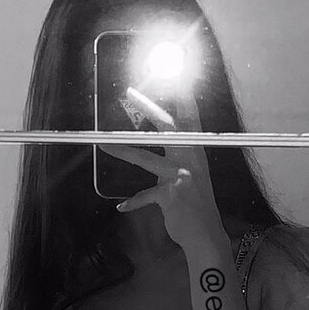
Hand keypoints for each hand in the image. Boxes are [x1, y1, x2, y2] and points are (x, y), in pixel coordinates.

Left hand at [98, 87, 223, 251]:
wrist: (206, 234)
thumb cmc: (198, 205)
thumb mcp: (193, 176)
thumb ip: (180, 159)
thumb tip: (166, 142)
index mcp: (196, 151)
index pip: (190, 118)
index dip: (183, 96)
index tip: (175, 75)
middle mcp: (190, 159)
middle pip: (167, 127)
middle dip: (148, 108)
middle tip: (129, 93)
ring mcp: (180, 176)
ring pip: (145, 158)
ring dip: (122, 150)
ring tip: (102, 143)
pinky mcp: (169, 195)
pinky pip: (145, 195)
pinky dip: (134, 202)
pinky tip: (121, 207)